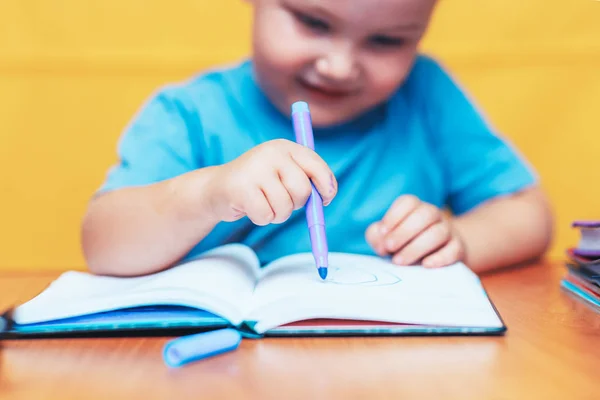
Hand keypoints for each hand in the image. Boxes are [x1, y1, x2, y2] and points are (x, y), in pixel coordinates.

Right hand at [206, 139, 336, 224]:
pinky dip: (262, 218)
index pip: (316, 165)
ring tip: (264, 203)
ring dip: (278, 214)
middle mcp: (270, 153)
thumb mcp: (283, 174)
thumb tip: (327, 196)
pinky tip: (250, 207)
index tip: (327, 198)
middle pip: (302, 189)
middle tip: (284, 201)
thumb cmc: (259, 185)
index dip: (327, 185)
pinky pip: (266, 215)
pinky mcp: (241, 188)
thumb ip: (306, 180)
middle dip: (297, 204)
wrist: (217, 188)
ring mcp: (255, 169)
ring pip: (285, 206)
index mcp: (285, 147)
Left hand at [365, 195, 464, 267]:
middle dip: (404, 232)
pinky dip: (440, 257)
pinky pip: (454, 249)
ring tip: (399, 261)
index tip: (382, 232)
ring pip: (439, 233)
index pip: (408, 202)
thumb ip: (377, 236)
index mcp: (415, 208)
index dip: (394, 216)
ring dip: (417, 247)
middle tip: (389, 248)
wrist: (433, 254)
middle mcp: (433, 215)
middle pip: (425, 214)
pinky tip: (425, 265)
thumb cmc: (402, 243)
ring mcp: (448, 231)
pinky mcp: (457, 248)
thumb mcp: (385, 237)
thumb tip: (382, 244)